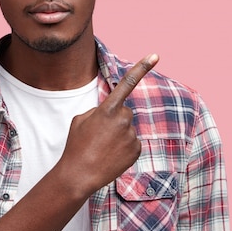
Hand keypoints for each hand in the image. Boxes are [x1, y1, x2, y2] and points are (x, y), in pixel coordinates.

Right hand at [59, 53, 158, 195]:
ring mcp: (131, 135)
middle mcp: (123, 119)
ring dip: (118, 135)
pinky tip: (111, 156)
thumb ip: (99, 111)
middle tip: (99, 136)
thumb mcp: (81, 120)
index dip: (142, 67)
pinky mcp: (137, 149)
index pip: (127, 82)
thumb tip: (112, 113)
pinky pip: (132, 143)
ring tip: (103, 148)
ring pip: (128, 128)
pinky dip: (124, 148)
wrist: (79, 175)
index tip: (155, 55)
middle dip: (115, 120)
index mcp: (108, 109)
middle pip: (124, 112)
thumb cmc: (76, 145)